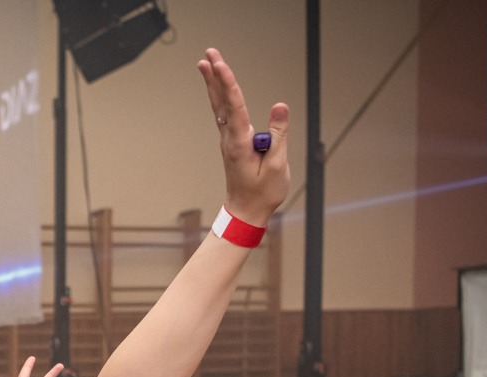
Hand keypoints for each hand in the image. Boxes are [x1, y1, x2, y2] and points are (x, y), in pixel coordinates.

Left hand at [198, 48, 289, 225]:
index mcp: (240, 143)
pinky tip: (217, 89)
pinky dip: (220, 98)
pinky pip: (225, 115)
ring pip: (220, 107)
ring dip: (214, 84)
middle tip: (208, 54)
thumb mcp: (277, 165)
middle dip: (214, 76)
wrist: (246, 213)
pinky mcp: (233, 143)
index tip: (219, 64)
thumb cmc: (263, 193)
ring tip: (207, 63)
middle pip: (221, 101)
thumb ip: (278, 134)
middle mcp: (230, 139)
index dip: (227, 82)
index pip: (234, 106)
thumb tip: (279, 106)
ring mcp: (229, 141)